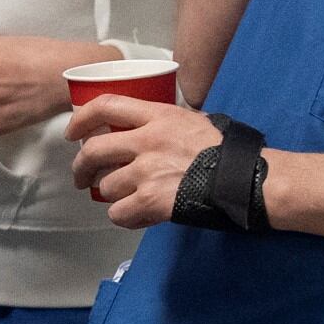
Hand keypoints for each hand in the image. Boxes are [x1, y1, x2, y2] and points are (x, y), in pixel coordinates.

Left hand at [70, 95, 220, 227]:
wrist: (250, 179)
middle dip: (81, 167)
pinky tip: (137, 216)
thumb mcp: (195, 122)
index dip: (81, 119)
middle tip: (82, 178)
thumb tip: (143, 128)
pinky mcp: (152, 200)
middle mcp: (148, 140)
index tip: (73, 133)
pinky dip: (124, 218)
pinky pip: (118, 213)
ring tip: (128, 198)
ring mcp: (148, 171)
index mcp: (160, 116)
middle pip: (93, 150)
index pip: (106, 105)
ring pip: (106, 186)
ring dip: (112, 195)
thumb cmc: (229, 152)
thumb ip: (164, 123)